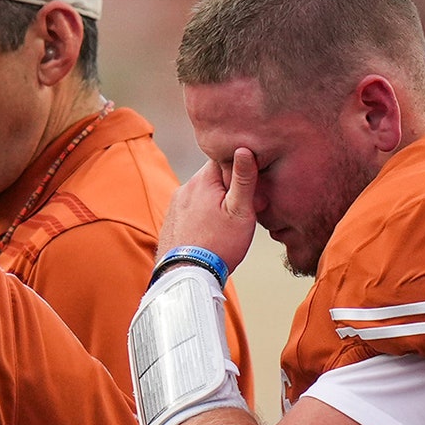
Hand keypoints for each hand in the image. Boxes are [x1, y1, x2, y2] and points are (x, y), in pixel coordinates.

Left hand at [158, 148, 258, 272]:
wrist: (187, 275)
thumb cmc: (218, 245)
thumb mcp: (240, 211)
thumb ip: (244, 179)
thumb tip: (244, 148)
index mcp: (202, 180)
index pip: (225, 159)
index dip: (242, 171)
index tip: (252, 190)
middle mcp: (185, 188)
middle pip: (214, 177)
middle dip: (230, 189)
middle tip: (243, 211)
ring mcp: (175, 204)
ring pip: (203, 195)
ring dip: (216, 203)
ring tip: (226, 226)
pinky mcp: (172, 220)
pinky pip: (193, 210)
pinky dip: (203, 216)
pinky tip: (211, 233)